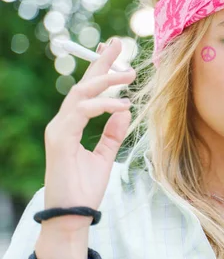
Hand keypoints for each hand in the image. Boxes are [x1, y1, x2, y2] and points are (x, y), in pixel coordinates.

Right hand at [42, 38, 136, 232]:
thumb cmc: (86, 188)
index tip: (115, 53)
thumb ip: (112, 132)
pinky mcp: (59, 138)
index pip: (86, 91)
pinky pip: (81, 112)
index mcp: (72, 125)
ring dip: (106, 80)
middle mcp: (63, 122)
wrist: (74, 215)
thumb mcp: (105, 155)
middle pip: (81, 84)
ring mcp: (59, 129)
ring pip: (80, 93)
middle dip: (101, 63)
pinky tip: (123, 104)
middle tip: (119, 44)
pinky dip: (103, 105)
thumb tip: (124, 109)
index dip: (100, 71)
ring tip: (130, 73)